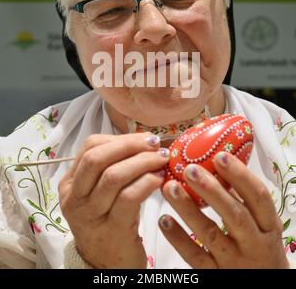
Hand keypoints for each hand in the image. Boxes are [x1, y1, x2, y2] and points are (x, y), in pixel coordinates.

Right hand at [59, 132, 168, 268]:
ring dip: (143, 162)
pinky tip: (160, 179)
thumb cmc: (108, 221)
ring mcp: (90, 215)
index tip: (145, 138)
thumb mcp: (101, 193)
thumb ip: (114, 167)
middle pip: (97, 158)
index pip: (90, 147)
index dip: (120, 138)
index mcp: (70, 183)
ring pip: (113, 176)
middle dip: (130, 145)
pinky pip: (129, 197)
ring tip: (162, 160)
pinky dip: (147, 182)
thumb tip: (146, 141)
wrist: (106, 265)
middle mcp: (74, 198)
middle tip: (155, 145)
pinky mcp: (111, 230)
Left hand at [159, 152, 288, 268]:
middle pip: (234, 215)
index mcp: (268, 225)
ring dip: (188, 209)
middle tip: (190, 169)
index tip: (220, 156)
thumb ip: (242, 199)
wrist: (265, 285)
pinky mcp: (215, 275)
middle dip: (211, 190)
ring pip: (210, 234)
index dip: (240, 175)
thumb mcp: (261, 223)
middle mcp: (254, 243)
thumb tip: (215, 163)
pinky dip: (178, 238)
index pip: (258, 197)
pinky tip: (164, 220)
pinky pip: (194, 257)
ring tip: (170, 187)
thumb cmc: (259, 245)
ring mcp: (234, 261)